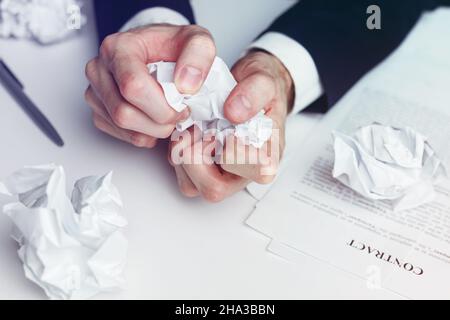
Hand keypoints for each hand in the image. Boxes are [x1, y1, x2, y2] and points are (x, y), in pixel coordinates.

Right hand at [84, 24, 215, 147]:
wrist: (161, 49)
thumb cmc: (174, 46)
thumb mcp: (197, 40)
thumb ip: (199, 55)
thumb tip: (186, 85)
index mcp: (119, 47)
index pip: (133, 87)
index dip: (162, 107)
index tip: (182, 106)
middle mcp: (100, 68)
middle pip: (124, 113)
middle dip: (159, 122)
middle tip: (178, 113)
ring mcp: (96, 90)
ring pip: (122, 126)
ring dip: (153, 130)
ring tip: (169, 115)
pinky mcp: (98, 110)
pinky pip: (120, 133)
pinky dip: (144, 134)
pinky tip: (156, 118)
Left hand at [169, 50, 293, 201]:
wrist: (247, 89)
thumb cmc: (259, 93)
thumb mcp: (265, 81)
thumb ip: (255, 93)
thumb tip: (234, 113)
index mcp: (266, 160)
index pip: (253, 174)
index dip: (234, 152)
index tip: (229, 125)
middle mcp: (242, 175)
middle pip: (214, 189)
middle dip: (198, 154)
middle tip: (201, 127)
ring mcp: (219, 176)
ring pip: (190, 186)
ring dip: (183, 152)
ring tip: (193, 127)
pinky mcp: (198, 172)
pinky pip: (177, 172)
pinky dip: (175, 149)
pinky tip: (187, 131)